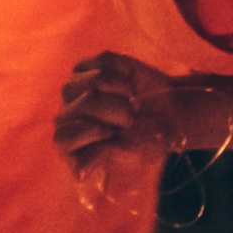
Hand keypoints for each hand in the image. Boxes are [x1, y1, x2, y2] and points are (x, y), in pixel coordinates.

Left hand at [57, 51, 214, 187]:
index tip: (116, 134)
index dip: (95, 130)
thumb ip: (103, 157)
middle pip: (89, 101)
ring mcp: (74, 88)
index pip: (65, 135)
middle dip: (119, 109)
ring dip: (125, 90)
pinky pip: (106, 60)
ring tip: (132, 102)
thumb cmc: (145, 142)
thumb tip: (80, 172)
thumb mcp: (129, 155)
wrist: (167, 116)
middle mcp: (65, 115)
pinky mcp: (87, 66)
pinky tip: (129, 84)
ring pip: (98, 78)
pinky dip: (125, 72)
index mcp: (69, 144)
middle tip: (131, 119)